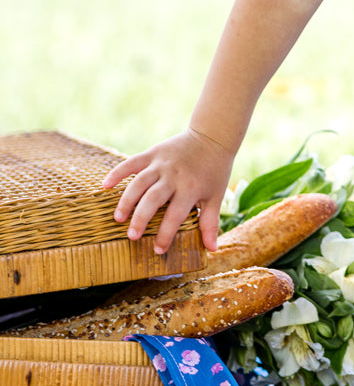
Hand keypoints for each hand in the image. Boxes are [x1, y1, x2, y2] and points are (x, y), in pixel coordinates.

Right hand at [102, 128, 233, 254]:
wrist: (213, 135)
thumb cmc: (215, 170)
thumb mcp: (216, 196)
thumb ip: (210, 222)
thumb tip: (211, 249)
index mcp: (190, 189)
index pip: (175, 216)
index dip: (166, 234)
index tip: (157, 250)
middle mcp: (174, 176)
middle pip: (153, 199)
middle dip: (141, 219)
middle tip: (132, 236)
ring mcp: (161, 164)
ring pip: (139, 183)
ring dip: (127, 200)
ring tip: (118, 218)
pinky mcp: (153, 153)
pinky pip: (132, 162)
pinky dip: (118, 173)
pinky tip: (105, 186)